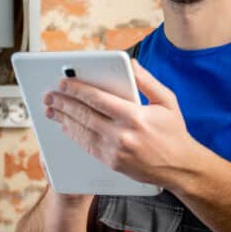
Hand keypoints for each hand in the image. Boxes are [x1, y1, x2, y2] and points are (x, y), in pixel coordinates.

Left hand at [44, 59, 202, 187]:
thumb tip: (130, 63)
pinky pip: (87, 146)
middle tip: (50, 96)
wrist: (180, 168)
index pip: (97, 99)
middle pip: (84, 115)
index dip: (77, 90)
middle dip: (63, 104)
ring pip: (81, 131)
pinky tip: (66, 126)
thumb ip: (147, 80)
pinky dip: (74, 135)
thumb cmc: (174, 132)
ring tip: (51, 110)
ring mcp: (115, 151)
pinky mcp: (111, 163)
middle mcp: (122, 134)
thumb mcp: (167, 101)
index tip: (64, 83)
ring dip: (63, 119)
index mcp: (134, 116)